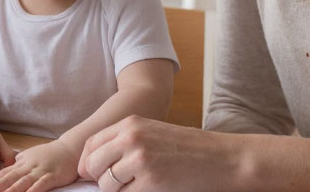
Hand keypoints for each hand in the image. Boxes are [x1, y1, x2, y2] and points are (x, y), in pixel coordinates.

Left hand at [0, 140, 78, 191]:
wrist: (70, 148)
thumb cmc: (50, 154)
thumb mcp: (31, 156)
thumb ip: (19, 163)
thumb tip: (5, 168)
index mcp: (22, 163)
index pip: (3, 173)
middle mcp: (28, 166)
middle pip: (8, 177)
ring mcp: (40, 171)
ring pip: (22, 182)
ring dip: (9, 190)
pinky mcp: (52, 176)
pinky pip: (41, 185)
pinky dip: (32, 191)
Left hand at [78, 116, 242, 191]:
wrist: (222, 158)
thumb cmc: (188, 148)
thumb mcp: (151, 133)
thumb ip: (123, 142)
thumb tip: (92, 164)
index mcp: (130, 124)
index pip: (90, 144)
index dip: (87, 163)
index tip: (92, 174)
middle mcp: (131, 138)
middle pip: (92, 165)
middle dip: (99, 178)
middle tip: (117, 184)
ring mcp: (140, 160)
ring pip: (106, 184)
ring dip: (117, 191)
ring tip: (137, 186)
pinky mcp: (150, 182)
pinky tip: (150, 189)